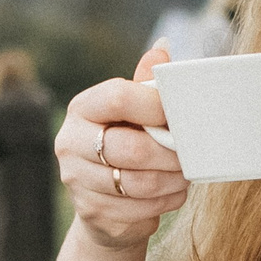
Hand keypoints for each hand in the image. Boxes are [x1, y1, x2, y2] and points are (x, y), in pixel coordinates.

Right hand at [54, 45, 185, 251]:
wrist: (106, 200)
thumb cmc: (126, 142)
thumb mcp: (133, 112)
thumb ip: (145, 84)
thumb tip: (162, 49)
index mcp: (82, 109)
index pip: (116, 98)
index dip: (154, 104)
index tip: (177, 114)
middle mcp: (70, 143)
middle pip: (128, 148)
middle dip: (169, 152)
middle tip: (191, 152)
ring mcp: (77, 181)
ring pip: (138, 183)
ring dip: (172, 179)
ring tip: (187, 172)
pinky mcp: (92, 212)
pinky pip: (140, 209)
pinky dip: (166, 201)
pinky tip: (175, 192)